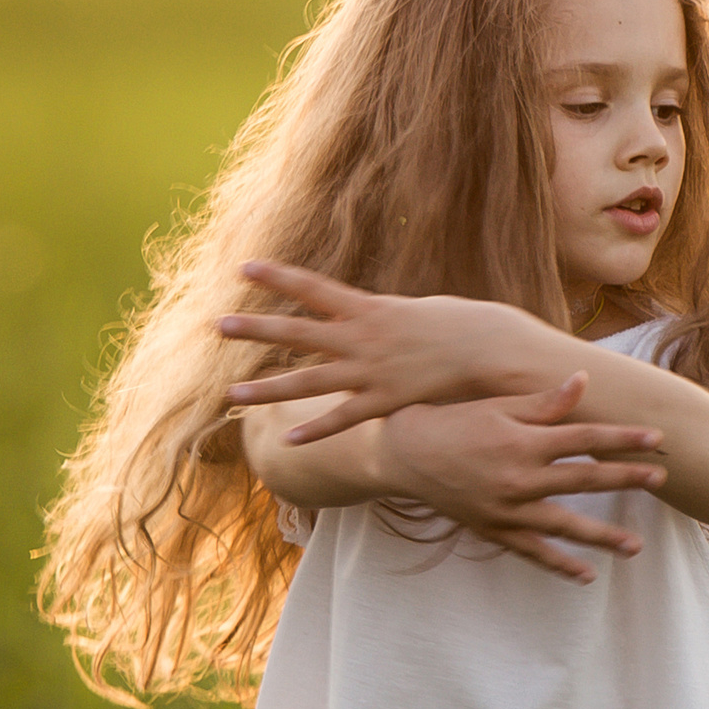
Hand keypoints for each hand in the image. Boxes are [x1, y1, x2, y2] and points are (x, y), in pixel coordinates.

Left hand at [220, 260, 538, 440]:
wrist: (492, 350)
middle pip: (296, 332)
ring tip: (229, 396)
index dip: (278, 278)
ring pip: (307, 382)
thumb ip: (382, 317)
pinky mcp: (384, 401)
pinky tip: (287, 441)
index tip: (244, 267)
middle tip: (217, 325)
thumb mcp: (415, 310)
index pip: (313, 288)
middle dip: (255, 329)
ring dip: (265, 390)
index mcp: (369, 308)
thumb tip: (367, 314)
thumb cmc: (459, 326)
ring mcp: (369, 372)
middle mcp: (361, 338)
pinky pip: (342, 419)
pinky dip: (315, 430)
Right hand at [377, 373, 666, 584]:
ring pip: (565, 526)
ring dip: (602, 536)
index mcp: (525, 441)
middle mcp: (520, 478)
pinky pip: (533, 552)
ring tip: (634, 545)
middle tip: (661, 480)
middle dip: (626, 479)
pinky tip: (586, 575)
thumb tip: (583, 381)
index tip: (656, 439)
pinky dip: (559, 564)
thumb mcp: (498, 405)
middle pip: (585, 480)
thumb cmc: (453, 420)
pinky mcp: (494, 530)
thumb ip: (544, 402)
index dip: (623, 438)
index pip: (585, 439)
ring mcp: (508, 510)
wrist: (404, 454)